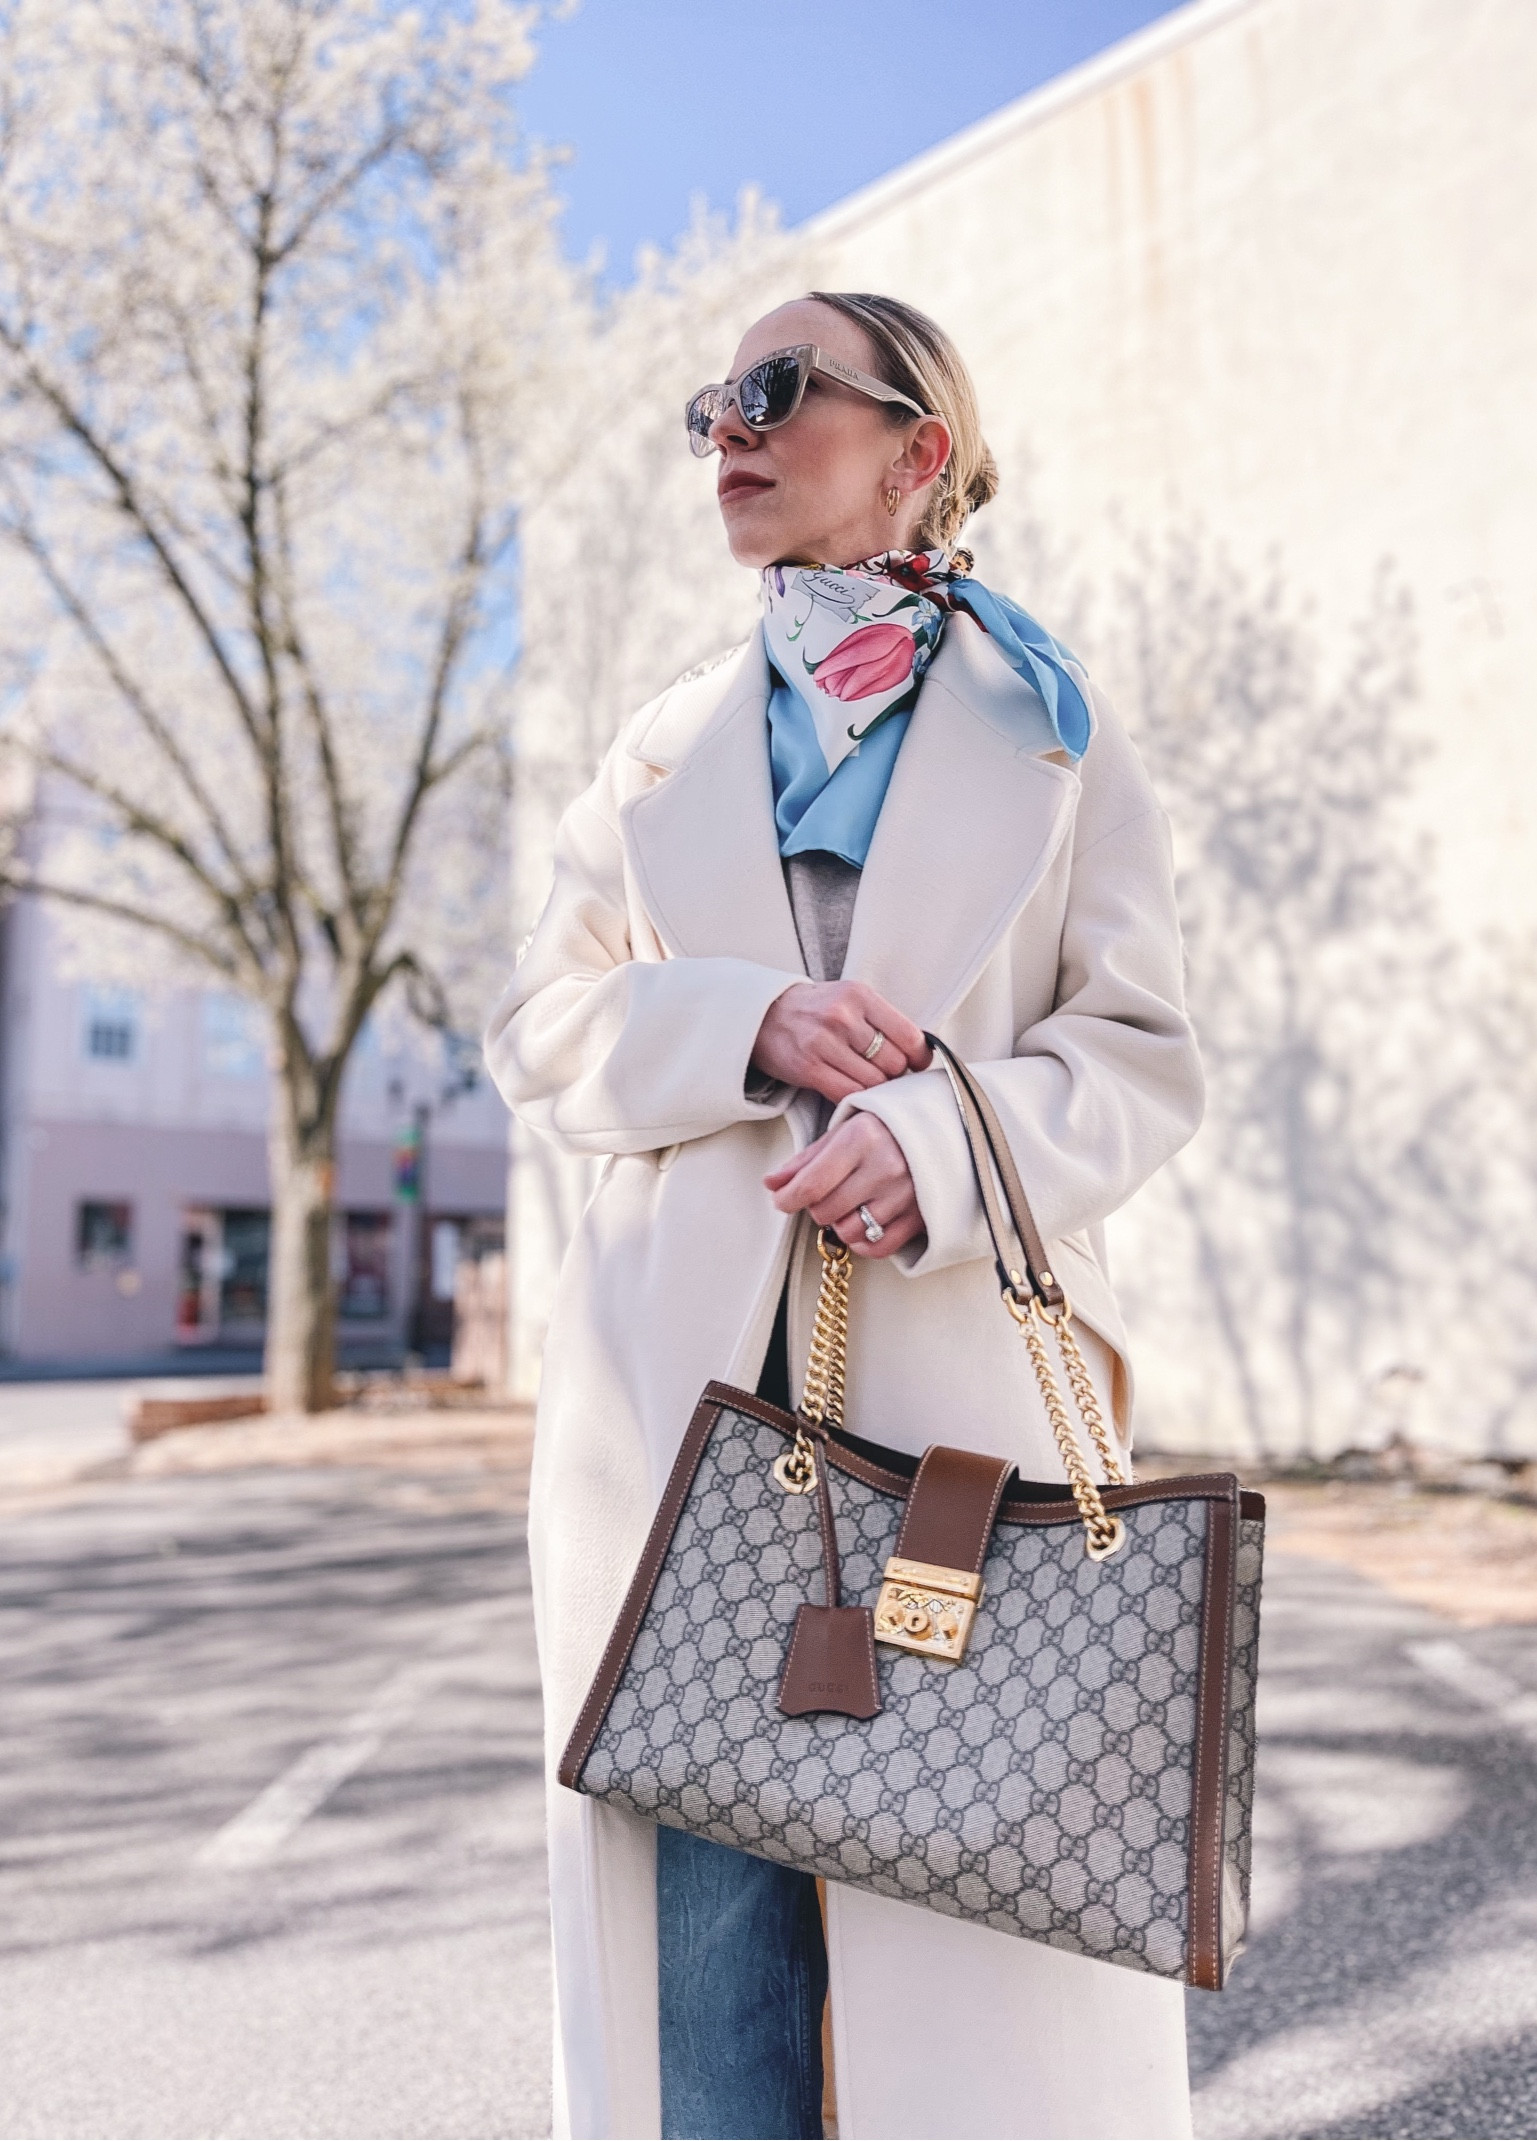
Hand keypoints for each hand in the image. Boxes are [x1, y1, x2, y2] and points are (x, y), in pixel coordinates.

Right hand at [750, 981, 929, 1103]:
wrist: (763, 1014)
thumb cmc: (813, 1009)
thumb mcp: (849, 999)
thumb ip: (881, 1019)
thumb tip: (917, 1052)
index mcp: (859, 995)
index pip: (909, 1035)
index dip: (919, 1057)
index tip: (917, 1064)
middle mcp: (843, 1017)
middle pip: (893, 1063)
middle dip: (895, 1074)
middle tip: (886, 1074)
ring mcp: (824, 1043)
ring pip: (874, 1082)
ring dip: (876, 1088)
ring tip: (867, 1081)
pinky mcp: (808, 1068)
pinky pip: (848, 1093)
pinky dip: (856, 1098)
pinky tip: (852, 1092)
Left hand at [764, 1112, 923, 1259]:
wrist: (944, 1129)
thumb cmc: (888, 1127)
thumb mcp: (845, 1131)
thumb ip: (808, 1159)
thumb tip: (772, 1183)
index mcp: (862, 1138)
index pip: (811, 1183)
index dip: (787, 1198)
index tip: (781, 1200)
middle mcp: (885, 1167)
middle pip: (826, 1210)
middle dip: (816, 1206)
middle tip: (825, 1194)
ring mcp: (905, 1195)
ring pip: (848, 1231)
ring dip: (839, 1223)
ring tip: (848, 1205)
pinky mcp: (920, 1216)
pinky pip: (878, 1247)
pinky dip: (862, 1242)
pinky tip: (862, 1224)